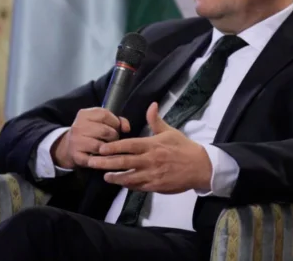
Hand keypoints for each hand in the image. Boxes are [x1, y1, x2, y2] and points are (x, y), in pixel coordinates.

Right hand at [52, 107, 129, 168]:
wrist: (70, 147)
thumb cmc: (91, 132)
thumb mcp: (101, 121)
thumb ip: (117, 120)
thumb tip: (126, 128)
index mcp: (84, 114)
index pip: (105, 115)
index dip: (115, 122)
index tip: (116, 128)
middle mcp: (78, 126)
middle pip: (105, 131)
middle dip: (114, 137)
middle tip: (113, 140)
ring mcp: (76, 141)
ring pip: (101, 146)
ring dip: (108, 149)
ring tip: (108, 149)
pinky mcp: (76, 155)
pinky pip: (95, 159)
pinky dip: (102, 160)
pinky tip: (103, 157)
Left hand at [86, 102, 212, 192]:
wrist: (199, 166)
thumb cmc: (183, 147)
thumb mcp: (170, 131)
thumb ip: (156, 120)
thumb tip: (151, 105)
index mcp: (152, 145)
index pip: (129, 146)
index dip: (113, 147)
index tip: (101, 148)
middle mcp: (150, 160)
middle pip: (124, 162)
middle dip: (106, 162)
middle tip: (92, 162)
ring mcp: (152, 174)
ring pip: (129, 177)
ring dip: (115, 177)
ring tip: (104, 176)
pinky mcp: (156, 186)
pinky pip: (138, 186)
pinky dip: (129, 185)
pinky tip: (121, 183)